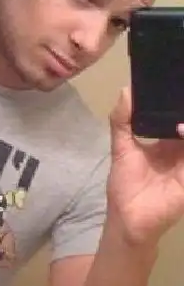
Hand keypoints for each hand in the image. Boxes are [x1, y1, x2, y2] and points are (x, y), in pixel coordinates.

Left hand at [106, 87, 183, 246]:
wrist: (129, 217)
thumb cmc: (125, 182)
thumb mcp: (121, 147)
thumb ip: (121, 121)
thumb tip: (125, 90)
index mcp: (166, 142)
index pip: (177, 117)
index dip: (177, 102)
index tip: (177, 80)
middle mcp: (181, 150)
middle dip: (183, 108)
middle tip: (181, 87)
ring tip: (179, 113)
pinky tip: (182, 130)